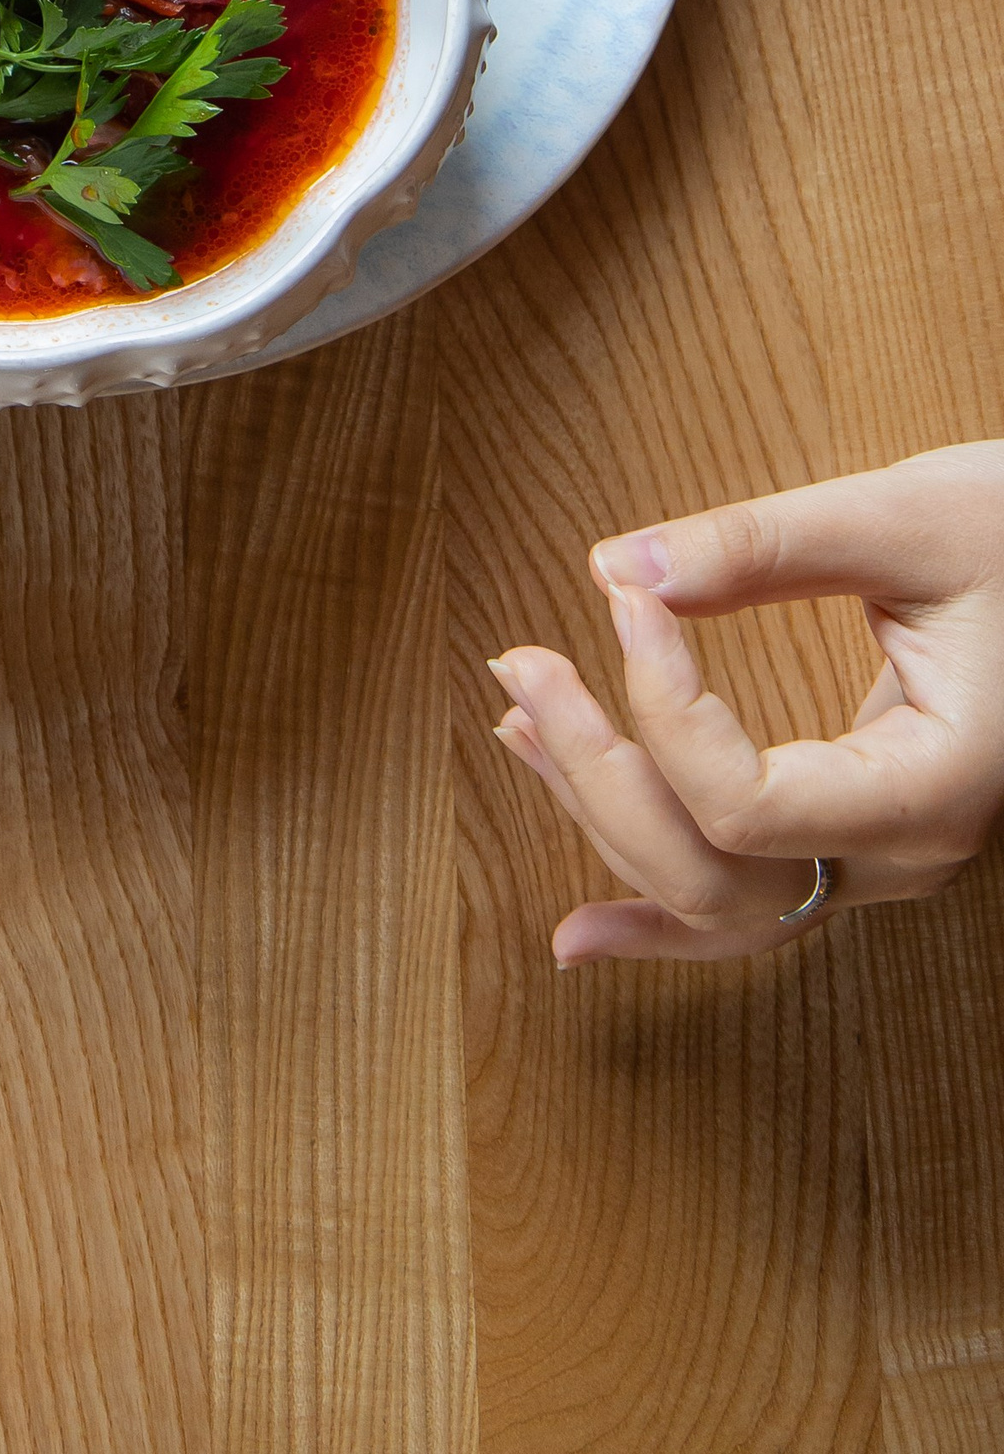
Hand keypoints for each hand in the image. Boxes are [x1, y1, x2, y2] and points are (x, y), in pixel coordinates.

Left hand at [488, 444, 1003, 960]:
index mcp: (935, 787)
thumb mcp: (907, 518)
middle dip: (595, 772)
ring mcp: (880, 860)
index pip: (748, 803)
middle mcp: (906, 852)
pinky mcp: (853, 836)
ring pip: (714, 895)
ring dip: (602, 816)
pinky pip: (745, 904)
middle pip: (712, 870)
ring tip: (518, 720)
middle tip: (520, 663)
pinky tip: (578, 935)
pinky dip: (653, 907)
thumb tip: (619, 567)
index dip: (662, 709)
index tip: (624, 599)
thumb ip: (762, 546)